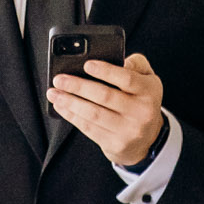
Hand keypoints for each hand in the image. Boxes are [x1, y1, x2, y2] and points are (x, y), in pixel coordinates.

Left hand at [49, 54, 165, 167]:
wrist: (147, 139)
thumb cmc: (141, 101)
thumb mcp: (148, 79)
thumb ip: (136, 64)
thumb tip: (118, 60)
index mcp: (149, 91)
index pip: (126, 78)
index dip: (106, 71)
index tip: (87, 64)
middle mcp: (141, 112)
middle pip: (105, 96)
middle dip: (78, 86)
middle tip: (59, 79)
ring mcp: (128, 130)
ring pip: (94, 114)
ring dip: (70, 103)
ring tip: (54, 93)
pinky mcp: (115, 144)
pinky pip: (89, 129)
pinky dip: (72, 117)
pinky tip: (62, 107)